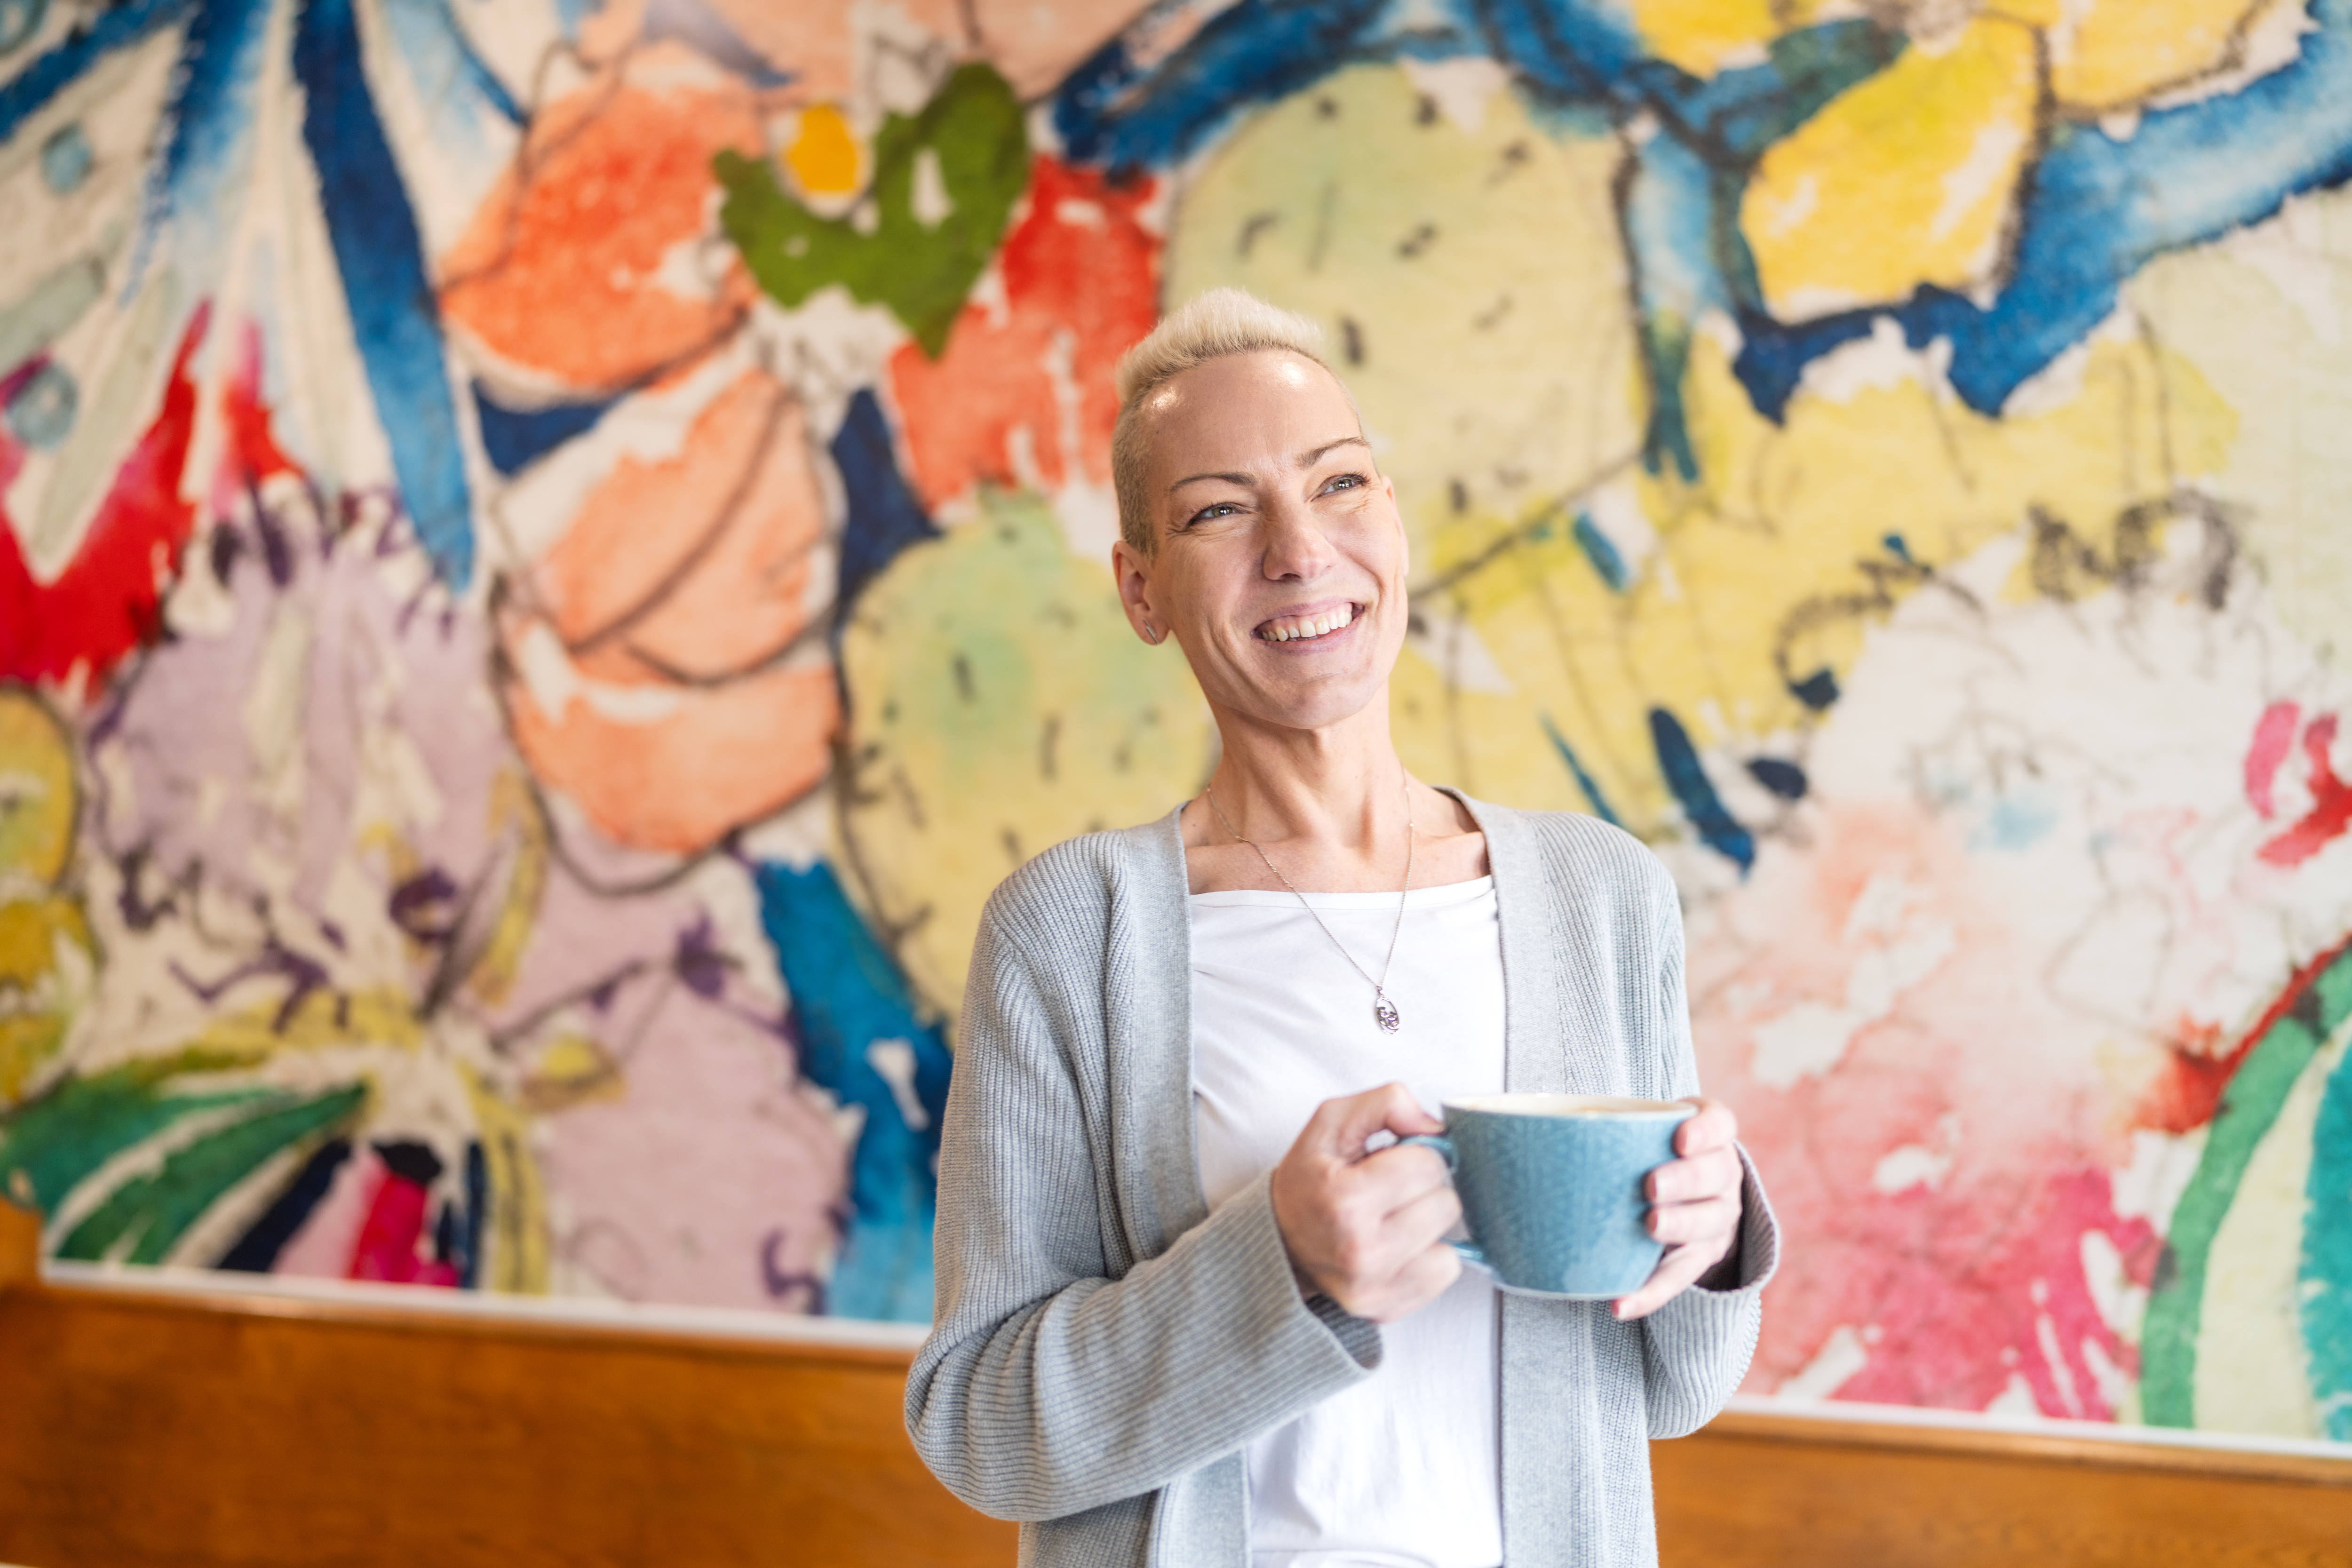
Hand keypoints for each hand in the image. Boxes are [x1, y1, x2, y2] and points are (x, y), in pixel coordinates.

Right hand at [1269, 1082, 1462, 1323]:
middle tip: (1389, 1193)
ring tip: (1392, 1220)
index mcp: (1346, 1199)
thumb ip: (1386, 1103)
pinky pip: (1443, 1274)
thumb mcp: (1331, 1122)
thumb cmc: (1307, 1180)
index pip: (1428, 1165)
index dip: (1414, 1155)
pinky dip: (1428, 1258)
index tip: (1388, 1163)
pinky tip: (1398, 1248)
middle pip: (1445, 1204)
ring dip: (1428, 1228)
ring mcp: (1374, 1287)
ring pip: (1451, 1244)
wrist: (1275, 1241)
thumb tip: (1436, 1128)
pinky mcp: (1385, 1309)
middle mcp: (1361, 1250)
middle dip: (1423, 1191)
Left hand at [1612, 1097, 1744, 1320]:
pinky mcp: (1699, 1258)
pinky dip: (1650, 1293)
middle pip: (1715, 1175)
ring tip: (1649, 1227)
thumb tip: (1524, 1137)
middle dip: (1685, 1180)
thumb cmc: (1648, 1150)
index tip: (1679, 1138)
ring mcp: (1716, 1218)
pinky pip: (1678, 1278)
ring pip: (1707, 1223)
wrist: (1684, 1192)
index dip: (1704, 1130)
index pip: (1719, 1124)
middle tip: (1652, 1185)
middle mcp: (1722, 1176)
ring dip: (1678, 1226)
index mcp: (1710, 1136)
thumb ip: (1606, 1125)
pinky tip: (1622, 1303)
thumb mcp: (1640, 1130)